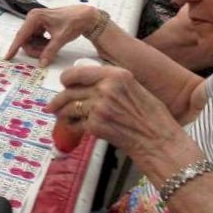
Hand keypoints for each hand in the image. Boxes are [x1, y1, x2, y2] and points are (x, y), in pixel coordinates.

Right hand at [4, 5, 100, 66]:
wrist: (85, 16)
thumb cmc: (73, 23)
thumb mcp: (60, 38)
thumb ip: (49, 52)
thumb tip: (41, 64)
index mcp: (35, 17)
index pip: (21, 35)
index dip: (14, 47)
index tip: (8, 57)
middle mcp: (33, 18)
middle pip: (25, 39)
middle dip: (33, 49)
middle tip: (44, 56)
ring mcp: (37, 21)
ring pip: (30, 40)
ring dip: (38, 47)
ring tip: (51, 48)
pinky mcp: (41, 25)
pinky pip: (36, 38)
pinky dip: (42, 44)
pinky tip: (51, 44)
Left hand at [46, 65, 186, 160]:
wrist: (159, 141)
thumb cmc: (152, 117)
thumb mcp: (135, 87)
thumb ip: (112, 82)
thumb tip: (90, 83)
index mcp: (117, 75)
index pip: (78, 72)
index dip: (67, 79)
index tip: (64, 83)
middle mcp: (106, 88)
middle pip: (70, 90)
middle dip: (59, 99)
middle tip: (53, 105)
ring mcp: (99, 107)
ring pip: (69, 107)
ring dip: (62, 113)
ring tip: (60, 117)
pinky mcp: (96, 125)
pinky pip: (75, 124)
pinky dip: (72, 127)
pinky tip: (74, 128)